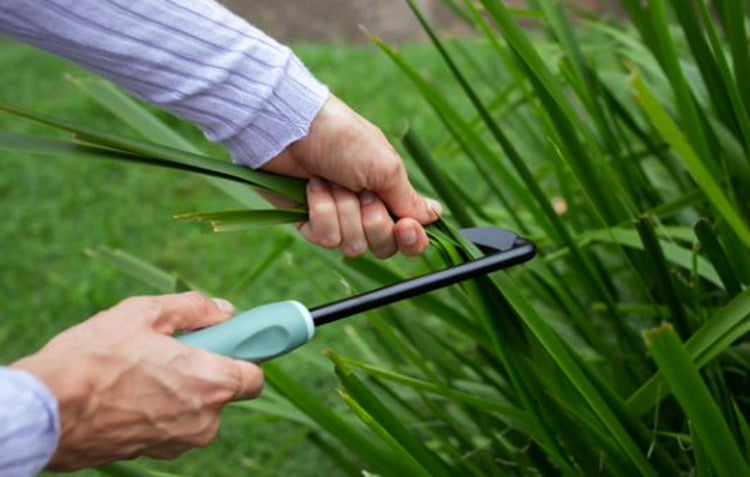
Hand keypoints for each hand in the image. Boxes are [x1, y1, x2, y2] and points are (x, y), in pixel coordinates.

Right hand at [11, 292, 263, 470]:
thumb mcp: (144, 314)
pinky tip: (130, 392)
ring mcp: (180, 442)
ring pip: (197, 408)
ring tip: (140, 371)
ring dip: (181, 389)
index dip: (245, 354)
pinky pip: (174, 424)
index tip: (233, 342)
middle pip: (224, 390)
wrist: (44, 412)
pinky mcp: (156, 453)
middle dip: (206, 368)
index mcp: (210, 383)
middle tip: (172, 350)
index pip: (256, 375)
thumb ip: (194, 309)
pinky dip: (162, 407)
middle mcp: (204, 420)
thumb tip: (224, 311)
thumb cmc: (93, 359)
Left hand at [263, 96, 441, 258]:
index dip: (411, 240)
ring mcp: (338, 218)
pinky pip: (325, 239)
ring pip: (353, 246)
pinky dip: (321, 211)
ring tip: (332, 182)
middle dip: (372, 221)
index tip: (404, 227)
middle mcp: (366, 211)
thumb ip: (409, 199)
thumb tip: (436, 215)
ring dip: (344, 211)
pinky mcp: (310, 222)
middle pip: (383, 247)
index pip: (409, 236)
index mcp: (390, 195)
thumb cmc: (344, 138)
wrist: (293, 129)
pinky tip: (313, 188)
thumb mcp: (385, 167)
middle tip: (362, 193)